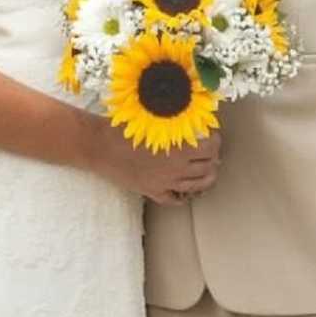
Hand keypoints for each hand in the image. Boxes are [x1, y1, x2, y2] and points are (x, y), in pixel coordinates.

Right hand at [94, 122, 221, 204]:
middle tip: (210, 152)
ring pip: (197, 186)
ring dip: (205, 177)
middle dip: (213, 159)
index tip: (213, 136)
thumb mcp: (154, 117)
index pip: (211, 148)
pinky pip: (176, 199)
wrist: (100, 146)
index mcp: (179, 148)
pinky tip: (184, 188)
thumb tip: (192, 116)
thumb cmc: (125, 126)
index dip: (215, 141)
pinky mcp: (152, 192)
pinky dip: (184, 194)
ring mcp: (165, 183)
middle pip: (208, 168)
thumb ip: (174, 120)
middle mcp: (176, 168)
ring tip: (204, 169)